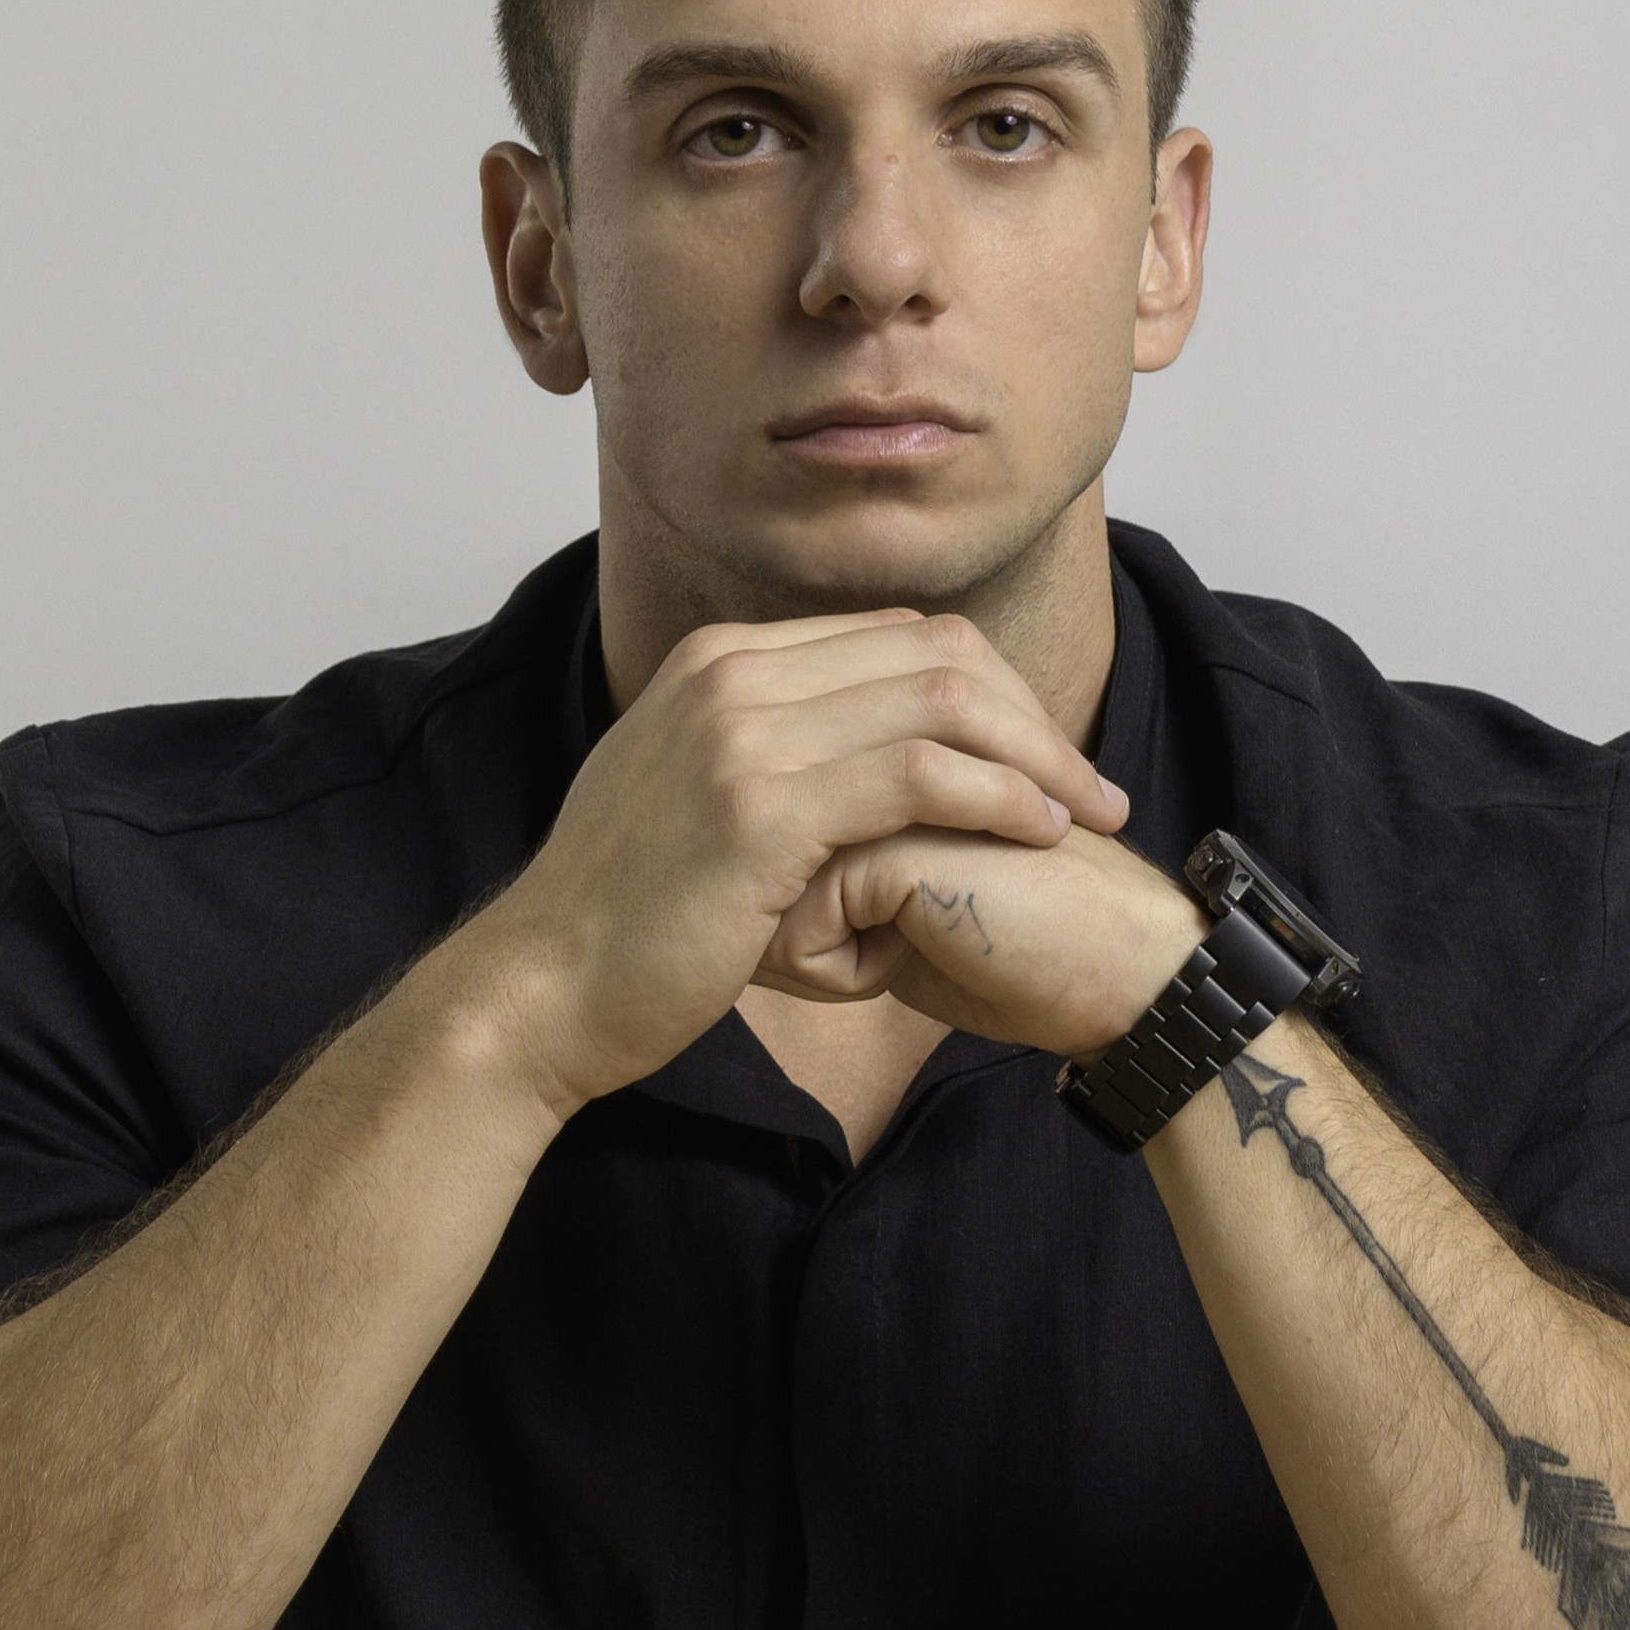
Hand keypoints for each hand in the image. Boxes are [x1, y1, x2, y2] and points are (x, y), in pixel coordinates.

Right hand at [461, 611, 1129, 1112]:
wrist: (538, 991)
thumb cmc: (626, 923)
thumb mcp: (694, 805)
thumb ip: (772, 762)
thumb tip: (864, 765)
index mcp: (720, 661)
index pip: (898, 637)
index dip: (991, 692)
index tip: (1044, 756)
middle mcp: (730, 674)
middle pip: (933, 654)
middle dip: (1031, 717)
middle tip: (1092, 786)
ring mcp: (740, 732)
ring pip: (939, 701)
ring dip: (1034, 756)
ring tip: (1088, 814)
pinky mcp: (759, 807)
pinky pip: (918, 774)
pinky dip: (995, 797)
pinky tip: (1037, 833)